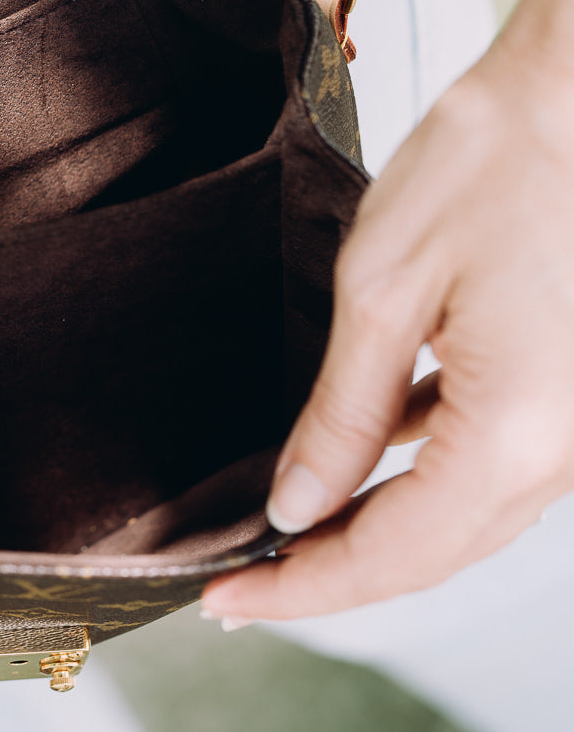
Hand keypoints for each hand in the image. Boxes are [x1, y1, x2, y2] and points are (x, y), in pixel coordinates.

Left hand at [201, 0, 573, 621]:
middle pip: (430, 551)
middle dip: (329, 574)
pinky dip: (412, 479)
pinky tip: (353, 462)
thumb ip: (341, 415)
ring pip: (457, 516)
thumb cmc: (496, 160)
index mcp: (514, 436)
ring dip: (370, 532)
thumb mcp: (383, 289)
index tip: (223, 601)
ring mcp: (570, 424)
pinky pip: (482, 461)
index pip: (391, 555)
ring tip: (280, 535)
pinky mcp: (562, 387)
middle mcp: (560, 450)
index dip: (301, 589)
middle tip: (238, 581)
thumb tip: (298, 505)